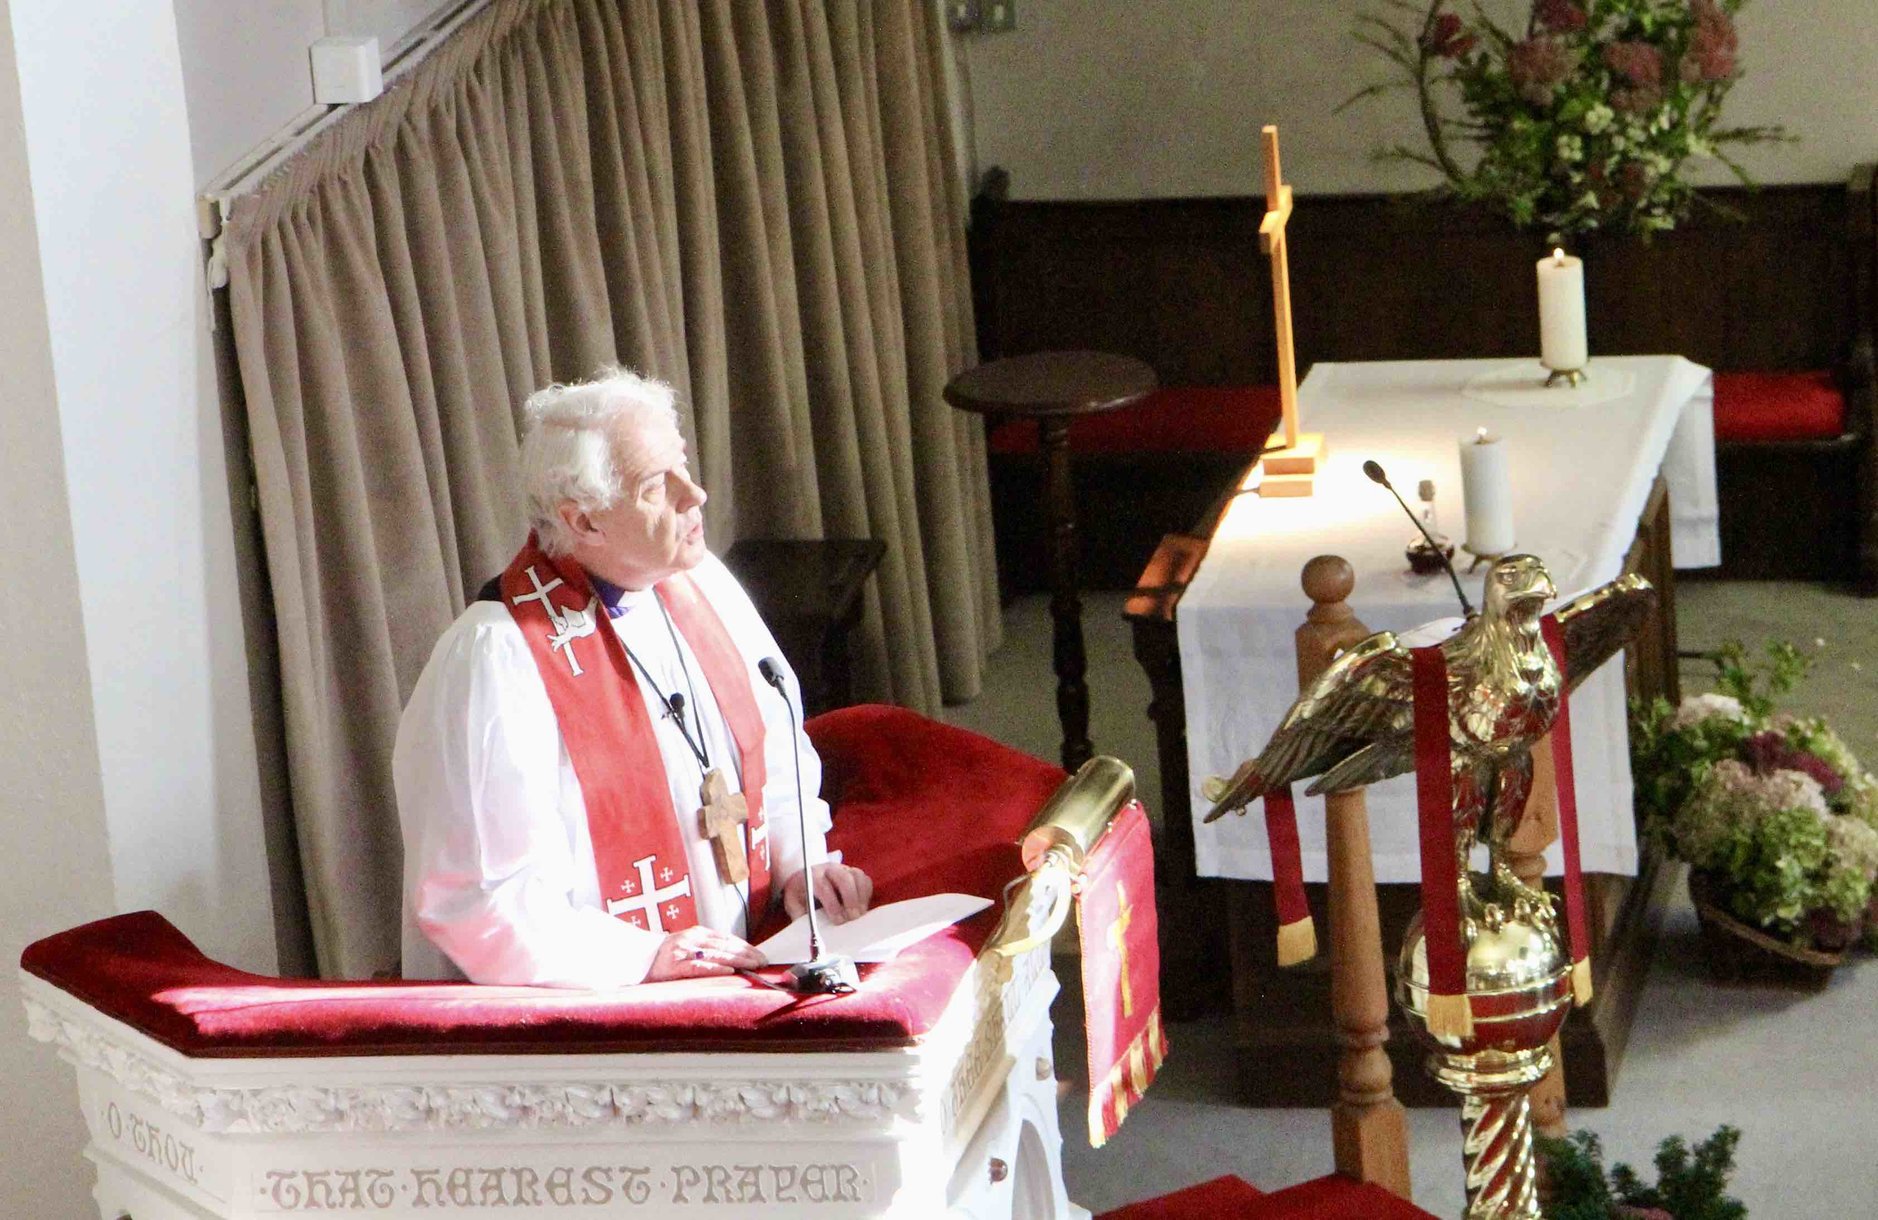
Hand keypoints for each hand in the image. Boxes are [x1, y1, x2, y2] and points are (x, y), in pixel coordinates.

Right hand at [643, 925, 766, 981]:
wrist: (634, 960)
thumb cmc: (663, 957)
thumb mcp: (686, 948)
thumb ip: (706, 950)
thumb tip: (733, 960)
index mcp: (696, 933)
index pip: (727, 939)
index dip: (746, 947)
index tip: (761, 955)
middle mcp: (691, 939)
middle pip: (725, 946)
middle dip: (747, 954)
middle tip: (764, 961)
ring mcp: (683, 952)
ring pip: (717, 955)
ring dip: (739, 960)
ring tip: (754, 965)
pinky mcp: (674, 966)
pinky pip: (699, 967)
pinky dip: (716, 968)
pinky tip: (730, 971)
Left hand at [782, 863, 873, 924]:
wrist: (805, 878)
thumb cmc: (800, 894)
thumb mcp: (793, 903)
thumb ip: (800, 915)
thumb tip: (812, 931)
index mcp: (811, 876)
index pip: (823, 886)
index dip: (832, 904)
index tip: (838, 921)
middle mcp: (828, 869)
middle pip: (844, 879)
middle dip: (850, 900)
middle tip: (853, 919)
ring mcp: (843, 869)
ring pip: (857, 877)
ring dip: (860, 897)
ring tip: (859, 915)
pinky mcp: (854, 873)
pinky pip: (865, 880)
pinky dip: (866, 894)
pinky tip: (862, 908)